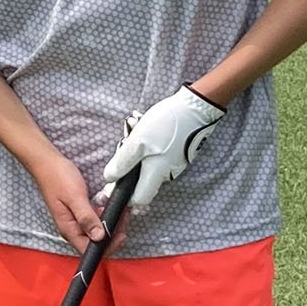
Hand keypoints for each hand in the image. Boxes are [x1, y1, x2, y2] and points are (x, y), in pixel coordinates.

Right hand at [33, 152, 130, 254]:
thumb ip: (86, 217)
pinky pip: (95, 220)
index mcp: (69, 229)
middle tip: (124, 216)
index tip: (122, 233)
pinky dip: (105, 215)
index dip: (108, 245)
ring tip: (120, 210)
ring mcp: (76, 221)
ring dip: (110, 223)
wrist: (47, 163)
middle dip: (113, 233)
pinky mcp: (79, 213)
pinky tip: (109, 205)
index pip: (90, 250)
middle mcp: (72, 229)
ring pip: (97, 231)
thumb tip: (99, 237)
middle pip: (96, 242)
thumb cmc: (57, 177)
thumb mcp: (74, 197)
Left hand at [101, 85, 224, 210]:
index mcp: (157, 173)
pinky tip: (148, 127)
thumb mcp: (137, 141)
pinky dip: (149, 143)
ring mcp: (175, 162)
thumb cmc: (166, 124)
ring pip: (150, 164)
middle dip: (130, 164)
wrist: (196, 107)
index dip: (126, 195)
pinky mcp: (178, 151)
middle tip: (125, 143)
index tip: (114, 183)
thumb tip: (110, 178)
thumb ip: (123, 162)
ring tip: (137, 128)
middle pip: (142, 179)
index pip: (140, 199)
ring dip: (139, 149)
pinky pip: (158, 154)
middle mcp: (168, 173)